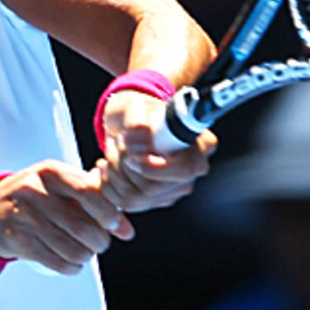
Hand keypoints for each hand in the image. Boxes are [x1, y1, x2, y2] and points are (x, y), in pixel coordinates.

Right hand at [0, 160, 134, 274]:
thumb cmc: (37, 196)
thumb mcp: (60, 185)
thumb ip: (94, 198)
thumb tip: (125, 228)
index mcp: (50, 171)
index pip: (88, 192)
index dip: (109, 213)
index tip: (118, 226)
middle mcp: (34, 191)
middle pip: (81, 226)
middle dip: (100, 241)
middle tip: (101, 243)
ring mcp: (22, 216)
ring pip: (70, 248)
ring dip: (86, 257)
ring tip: (86, 253)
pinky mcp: (16, 240)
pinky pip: (54, 262)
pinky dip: (71, 267)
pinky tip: (72, 263)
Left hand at [95, 90, 215, 212]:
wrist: (131, 122)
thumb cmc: (138, 111)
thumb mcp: (134, 106)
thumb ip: (136, 121)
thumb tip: (139, 139)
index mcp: (201, 144)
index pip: (182, 169)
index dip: (151, 167)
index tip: (130, 154)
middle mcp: (194, 170)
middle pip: (153, 188)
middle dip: (124, 166)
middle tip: (117, 142)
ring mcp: (176, 188)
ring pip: (135, 198)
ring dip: (114, 173)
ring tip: (112, 150)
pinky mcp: (157, 200)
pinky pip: (126, 203)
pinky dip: (109, 185)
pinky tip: (107, 166)